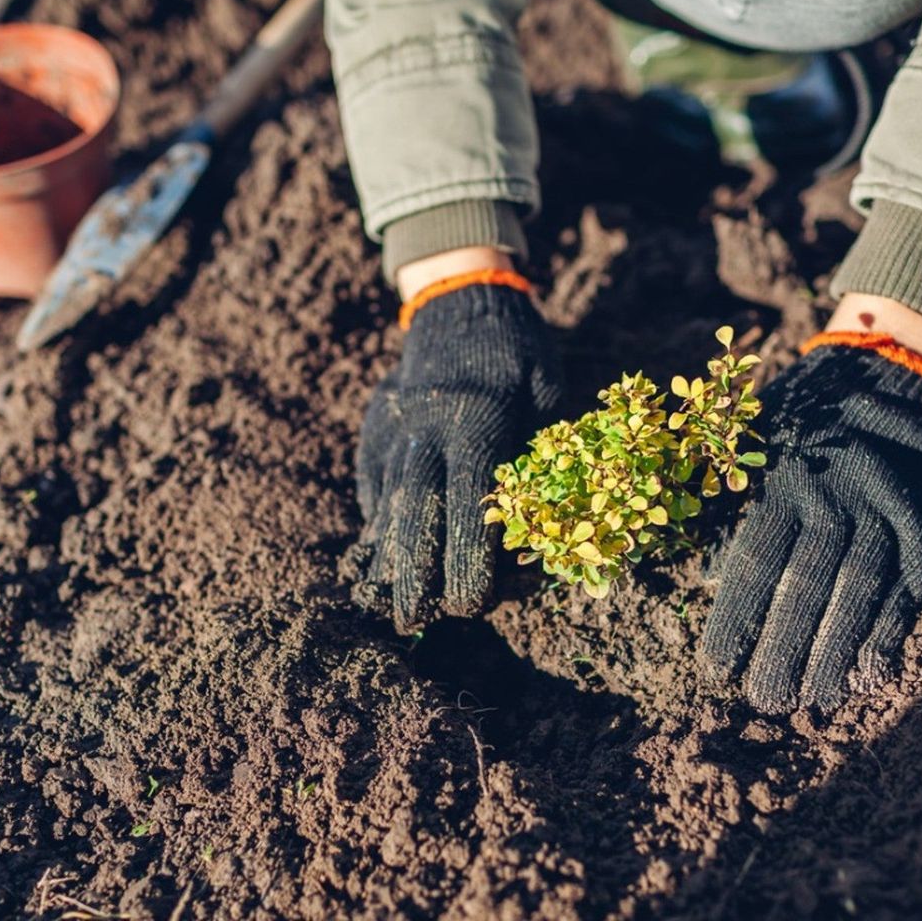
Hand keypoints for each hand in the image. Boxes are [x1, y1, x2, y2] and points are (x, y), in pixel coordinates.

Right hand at [351, 284, 560, 631]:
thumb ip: (540, 451)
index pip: (468, 497)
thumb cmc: (518, 351)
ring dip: (389, 556)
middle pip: (415, 508)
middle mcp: (426, 426)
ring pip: (387, 500)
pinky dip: (377, 524)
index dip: (467, 555)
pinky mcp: (376, 429)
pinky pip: (373, 485)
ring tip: (392, 606)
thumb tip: (544, 524)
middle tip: (416, 622)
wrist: (459, 299)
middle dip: (414, 571)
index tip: (470, 603)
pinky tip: (379, 561)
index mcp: (476, 416)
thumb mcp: (548, 389)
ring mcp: (394, 427)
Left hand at [700, 344, 921, 711]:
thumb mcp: (747, 452)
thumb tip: (700, 580)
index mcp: (780, 482)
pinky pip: (909, 584)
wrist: (875, 378)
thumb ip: (723, 511)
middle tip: (766, 700)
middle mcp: (833, 496)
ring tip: (816, 697)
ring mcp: (884, 507)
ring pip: (860, 589)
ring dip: (836, 649)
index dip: (736, 619)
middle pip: (808, 583)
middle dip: (784, 647)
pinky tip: (870, 671)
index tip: (716, 669)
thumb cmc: (792, 428)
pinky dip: (890, 631)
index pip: (754, 563)